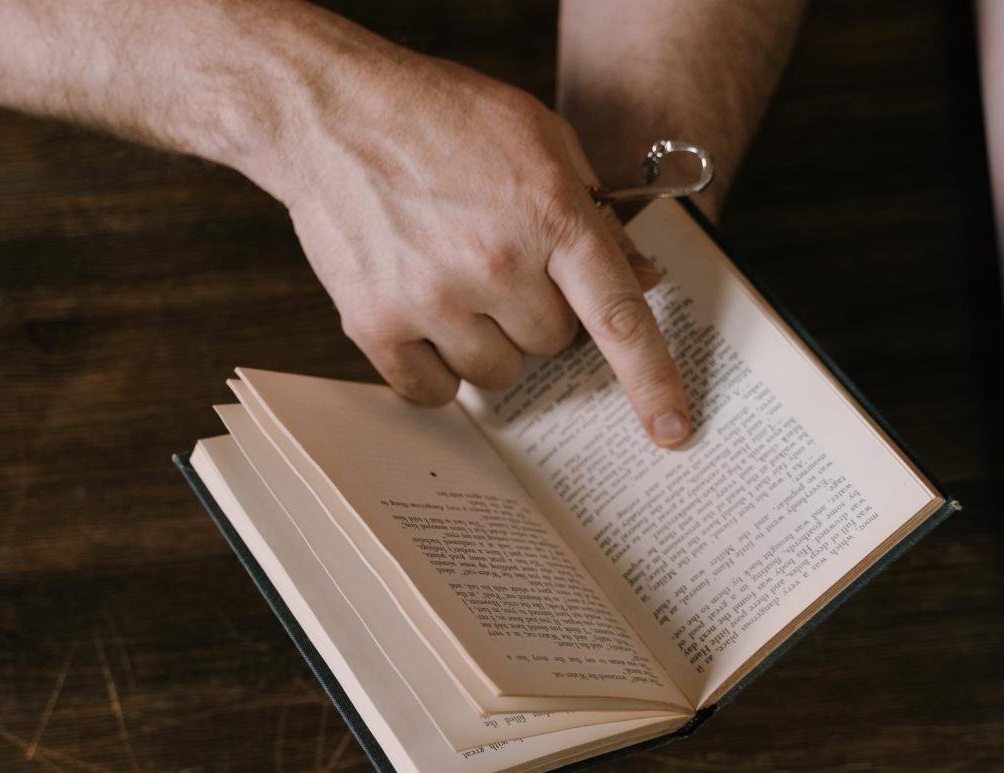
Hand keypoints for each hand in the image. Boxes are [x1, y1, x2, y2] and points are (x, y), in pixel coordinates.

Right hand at [266, 50, 691, 446]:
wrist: (331, 113)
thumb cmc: (440, 116)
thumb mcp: (540, 138)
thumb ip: (593, 212)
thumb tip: (641, 279)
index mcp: (549, 213)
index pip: (618, 314)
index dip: (652, 379)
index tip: (672, 430)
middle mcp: (496, 262)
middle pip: (552, 344)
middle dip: (536, 312)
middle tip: (498, 263)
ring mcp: (433, 298)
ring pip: (496, 373)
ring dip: (486, 341)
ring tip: (453, 280)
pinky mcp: (377, 323)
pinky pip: (433, 391)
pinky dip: (435, 368)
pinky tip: (421, 316)